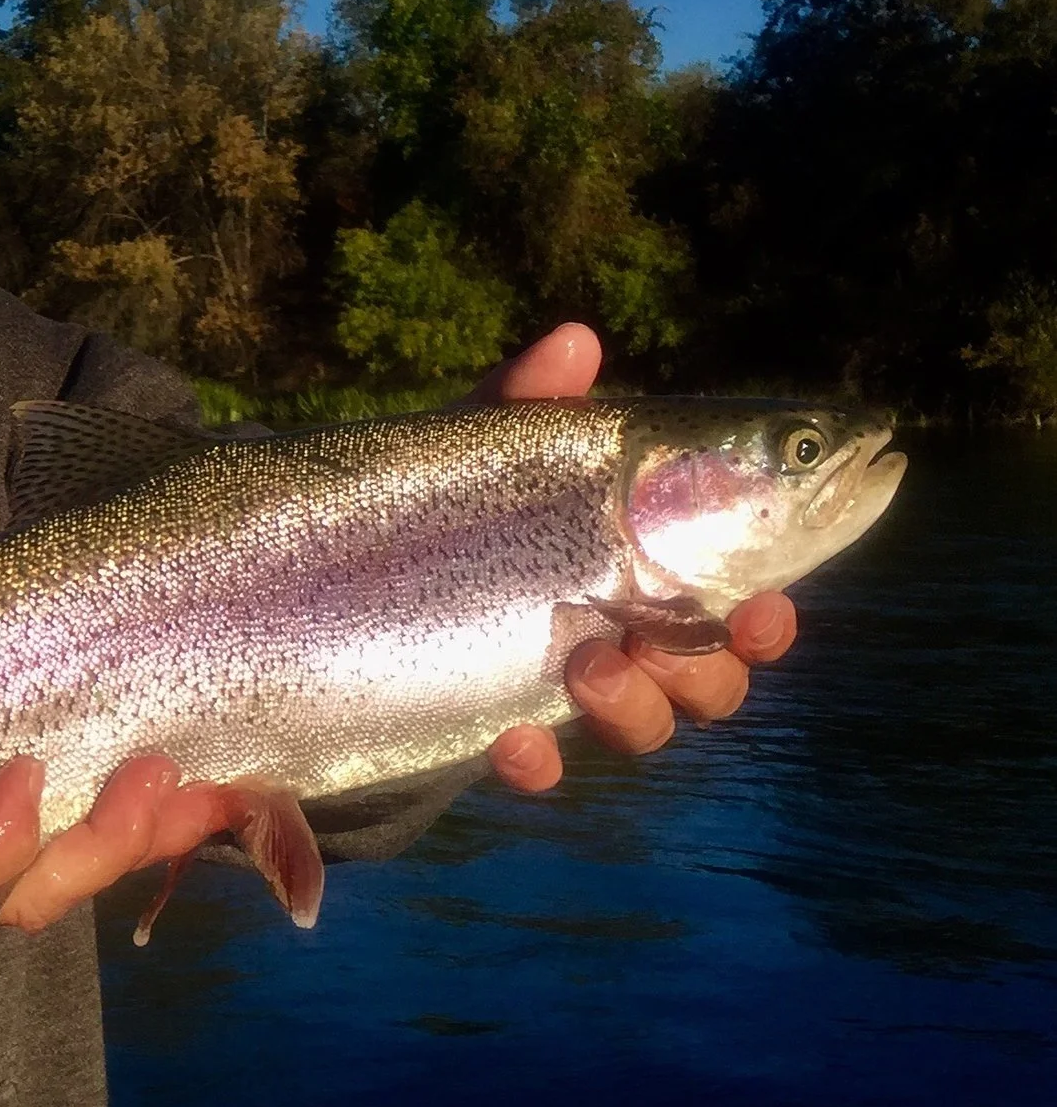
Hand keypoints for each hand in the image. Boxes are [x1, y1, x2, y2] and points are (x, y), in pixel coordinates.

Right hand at [0, 513, 227, 934]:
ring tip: (209, 784)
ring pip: (70, 879)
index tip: (29, 776)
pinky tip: (230, 783)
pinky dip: (163, 820)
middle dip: (97, 849)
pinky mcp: (37, 825)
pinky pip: (100, 843)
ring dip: (146, 838)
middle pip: (20, 898)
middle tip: (152, 776)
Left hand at [471, 322, 799, 791]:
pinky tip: (512, 741)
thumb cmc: (444, 503)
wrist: (341, 583)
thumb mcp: (477, 448)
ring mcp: (561, 691)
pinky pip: (536, 766)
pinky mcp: (497, 731)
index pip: (732, 603)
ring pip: (642, 725)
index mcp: (638, 572)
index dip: (765, 619)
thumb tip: (576, 340)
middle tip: (664, 638)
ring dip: (634, 707)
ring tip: (588, 666)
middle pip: (708, 682)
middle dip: (707, 671)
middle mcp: (620, 638)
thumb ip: (528, 404)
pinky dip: (536, 760)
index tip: (765, 605)